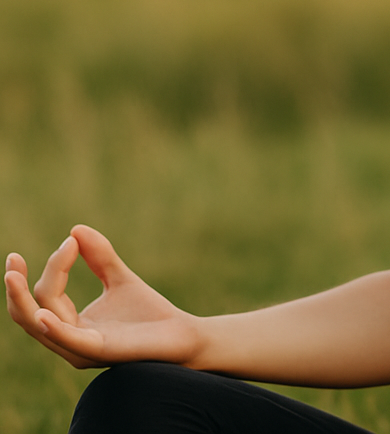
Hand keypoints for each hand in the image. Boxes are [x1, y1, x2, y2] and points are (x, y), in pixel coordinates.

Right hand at [5, 225, 201, 368]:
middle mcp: (69, 340)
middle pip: (31, 312)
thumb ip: (99, 257)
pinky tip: (41, 313)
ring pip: (40, 324)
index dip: (54, 266)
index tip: (70, 240)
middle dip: (17, 289)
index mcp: (70, 325)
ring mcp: (81, 348)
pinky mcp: (98, 351)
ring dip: (26, 299)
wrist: (181, 334)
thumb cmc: (149, 312)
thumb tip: (74, 230)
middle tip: (12, 260)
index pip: (46, 294)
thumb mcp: (119, 278)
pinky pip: (68, 340)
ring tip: (15, 274)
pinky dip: (52, 327)